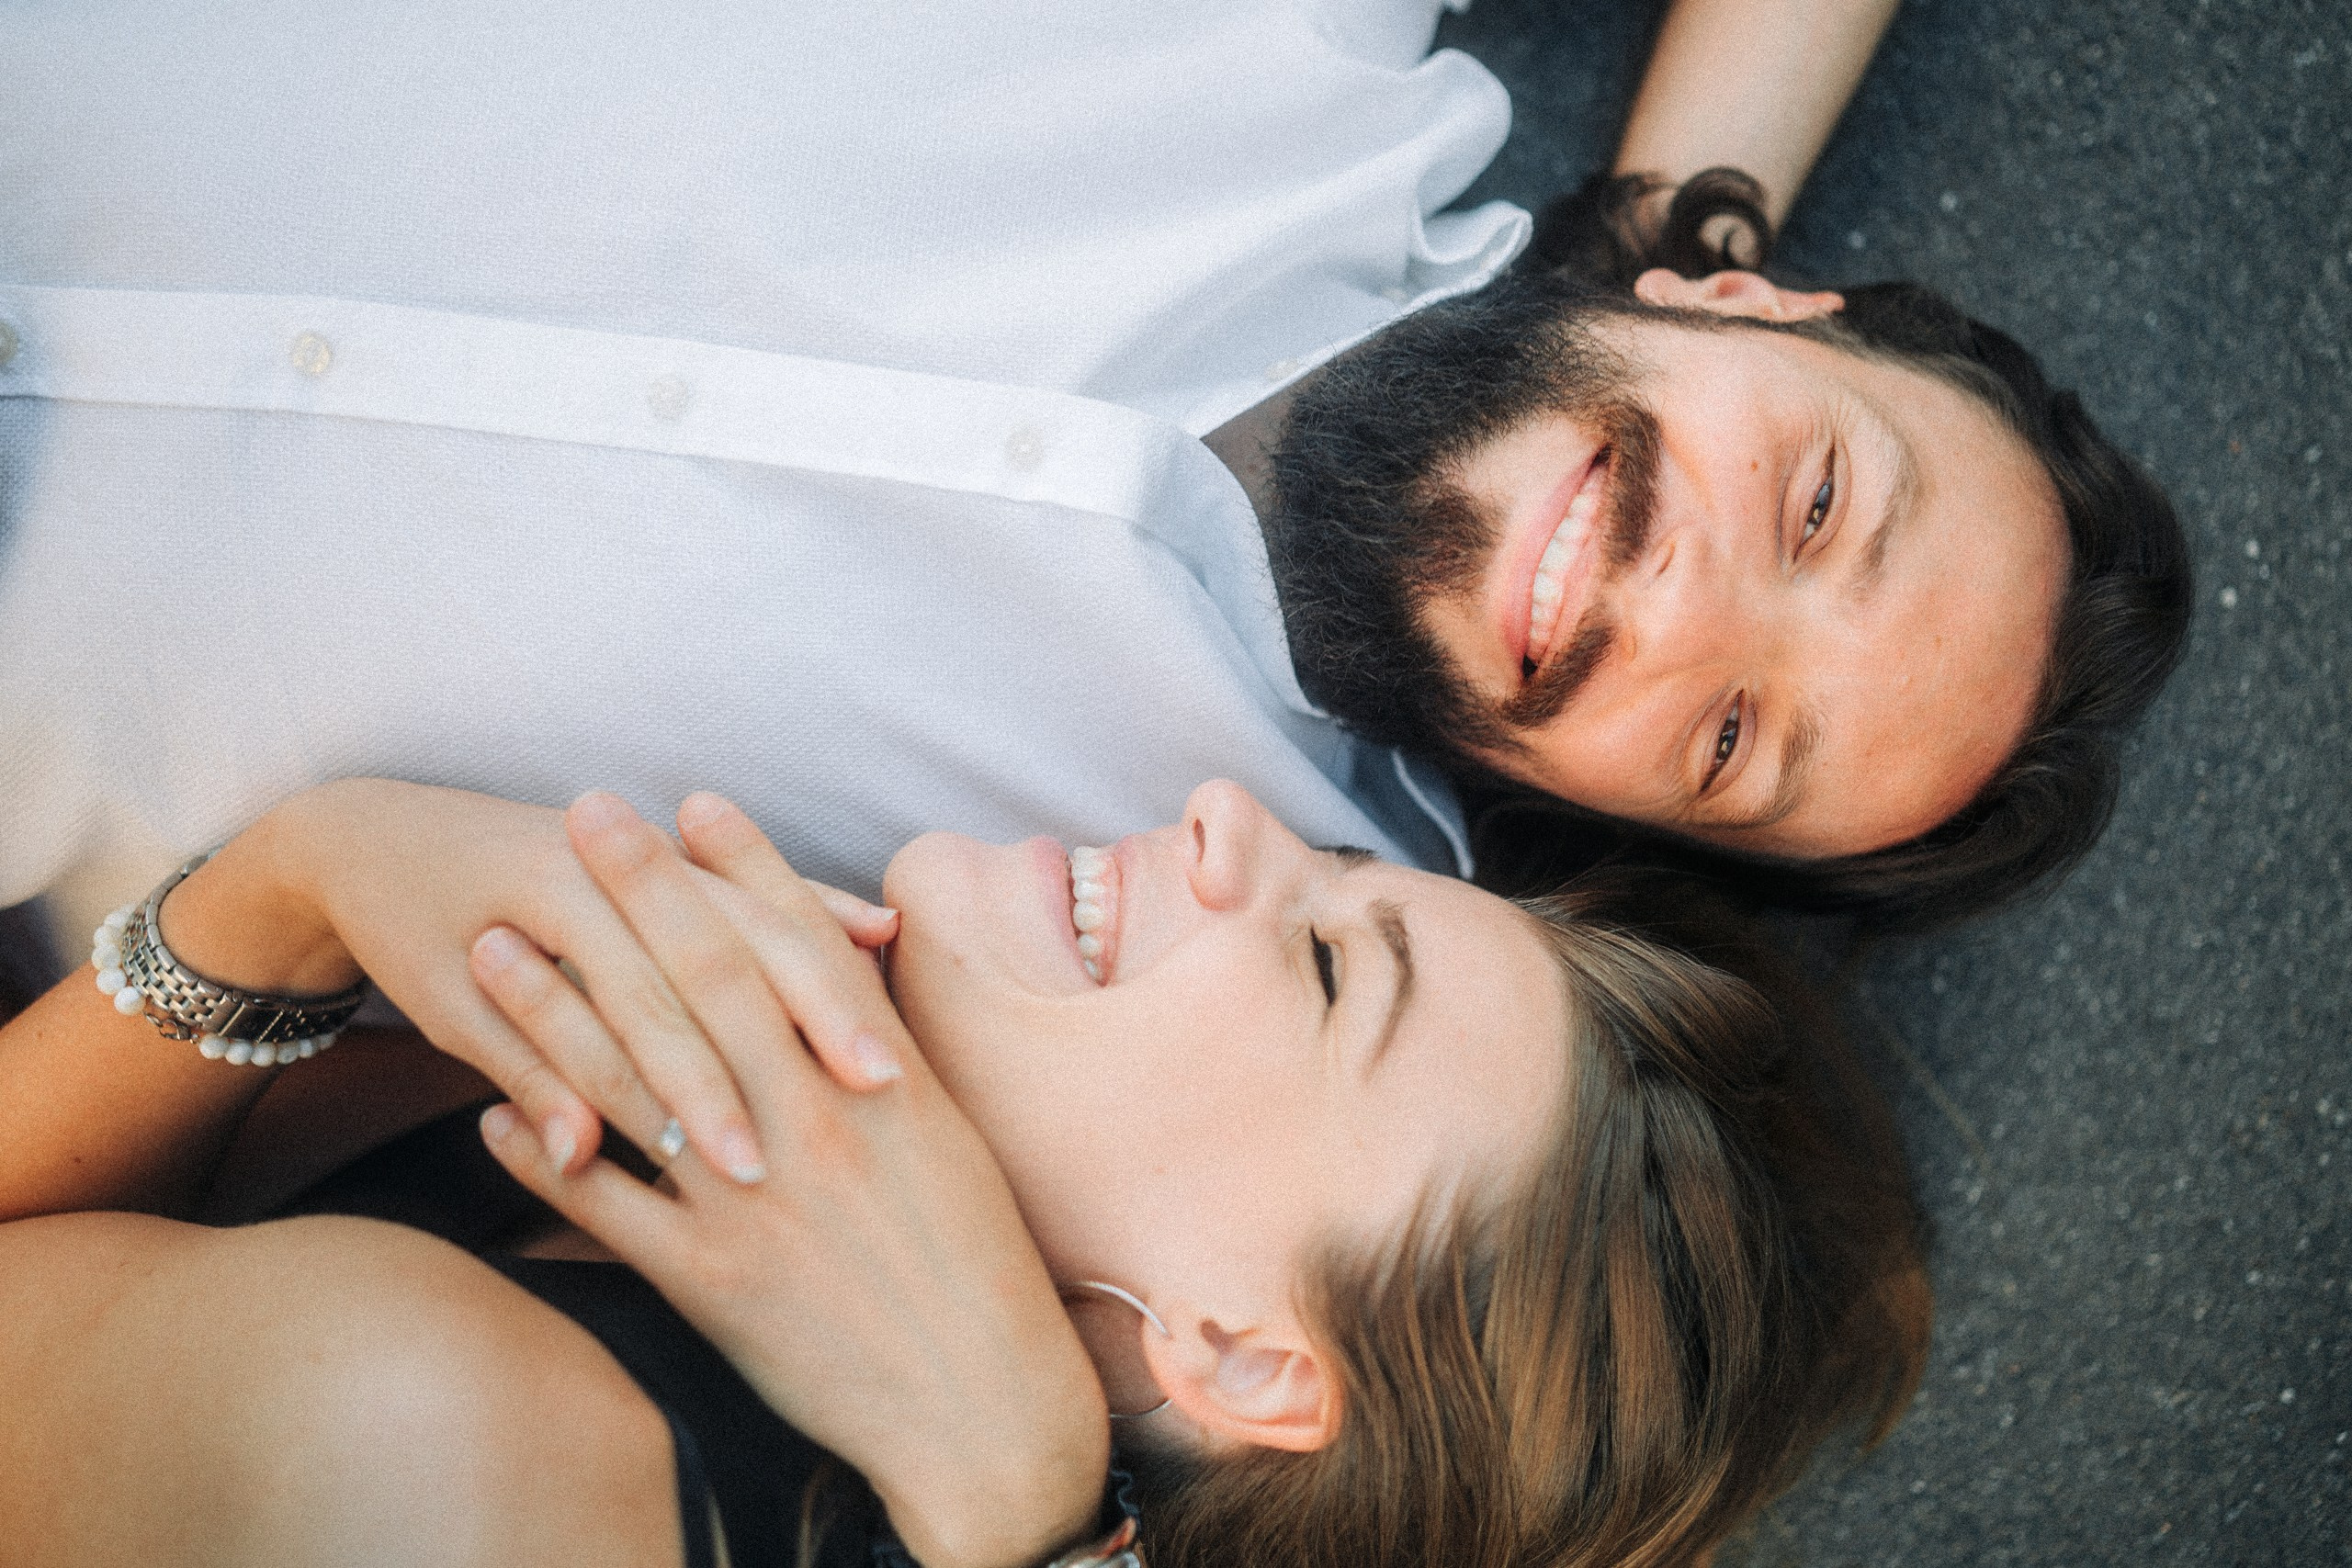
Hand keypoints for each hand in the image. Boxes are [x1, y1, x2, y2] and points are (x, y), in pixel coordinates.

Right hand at [259, 780, 900, 1184]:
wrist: (375, 842)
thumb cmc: (560, 870)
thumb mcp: (661, 876)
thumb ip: (775, 908)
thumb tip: (884, 932)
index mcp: (667, 861)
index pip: (766, 929)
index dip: (825, 996)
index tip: (887, 1070)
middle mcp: (605, 882)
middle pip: (704, 974)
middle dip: (771, 1060)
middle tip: (832, 1141)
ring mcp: (523, 924)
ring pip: (617, 1014)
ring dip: (676, 1094)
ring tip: (736, 1171)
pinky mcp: (448, 977)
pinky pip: (509, 1043)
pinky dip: (547, 1096)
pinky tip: (585, 1155)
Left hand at [470, 794, 1109, 1567]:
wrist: (981, 1401)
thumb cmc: (980, 1265)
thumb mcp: (949, 1142)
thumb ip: (886, 1058)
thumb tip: (845, 979)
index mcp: (880, 1084)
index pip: (798, 948)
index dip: (744, 869)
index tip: (692, 802)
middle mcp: (813, 1124)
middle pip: (706, 981)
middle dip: (638, 890)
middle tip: (581, 815)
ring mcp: (752, 1201)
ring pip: (633, 1078)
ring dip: (553, 1004)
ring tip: (492, 944)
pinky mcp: (708, 1280)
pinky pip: (605, 1206)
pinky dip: (544, 1156)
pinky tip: (491, 1116)